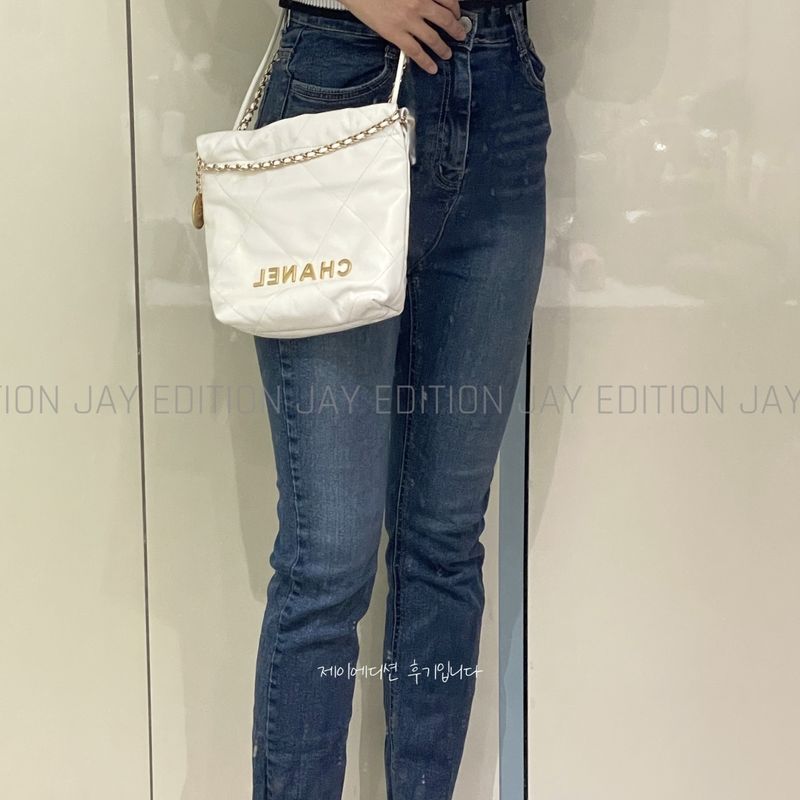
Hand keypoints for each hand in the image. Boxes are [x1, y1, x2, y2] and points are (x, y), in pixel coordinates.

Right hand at [340, 0, 466, 74]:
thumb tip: (429, 3)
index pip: (448, 0)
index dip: (456, 9)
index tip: (457, 14)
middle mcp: (419, 3)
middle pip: (445, 20)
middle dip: (456, 29)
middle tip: (460, 35)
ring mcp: (408, 21)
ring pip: (433, 38)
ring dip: (443, 48)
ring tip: (447, 54)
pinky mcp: (396, 34)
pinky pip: (416, 51)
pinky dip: (426, 61)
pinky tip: (433, 68)